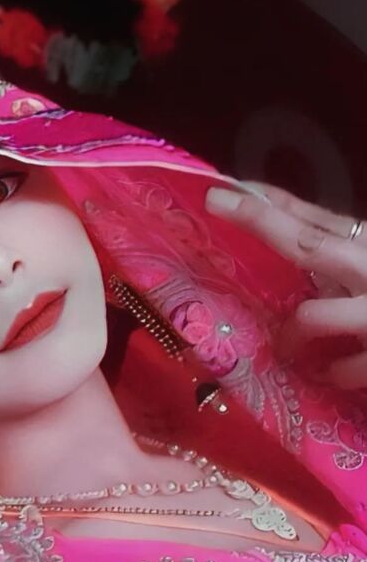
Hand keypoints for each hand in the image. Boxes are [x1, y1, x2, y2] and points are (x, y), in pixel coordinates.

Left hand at [205, 182, 366, 389]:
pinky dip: (330, 372)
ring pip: (313, 315)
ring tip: (287, 347)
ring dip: (291, 333)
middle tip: (218, 203)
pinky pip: (342, 368)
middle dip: (262, 221)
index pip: (316, 218)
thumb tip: (282, 227)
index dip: (270, 203)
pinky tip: (326, 373)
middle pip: (309, 242)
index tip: (224, 188)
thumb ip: (338, 252)